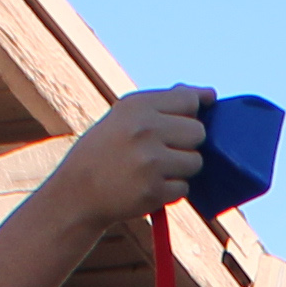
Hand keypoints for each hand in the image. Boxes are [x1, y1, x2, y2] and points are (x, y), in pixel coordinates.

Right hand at [43, 85, 218, 230]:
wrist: (78, 192)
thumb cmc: (108, 150)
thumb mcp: (125, 116)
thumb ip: (164, 103)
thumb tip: (208, 94)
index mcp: (137, 106)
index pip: (189, 100)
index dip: (192, 112)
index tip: (187, 119)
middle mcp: (144, 130)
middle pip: (198, 132)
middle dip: (187, 143)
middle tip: (163, 150)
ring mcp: (150, 162)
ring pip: (195, 162)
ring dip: (181, 169)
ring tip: (156, 169)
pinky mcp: (153, 191)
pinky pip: (184, 188)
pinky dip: (171, 190)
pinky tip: (149, 185)